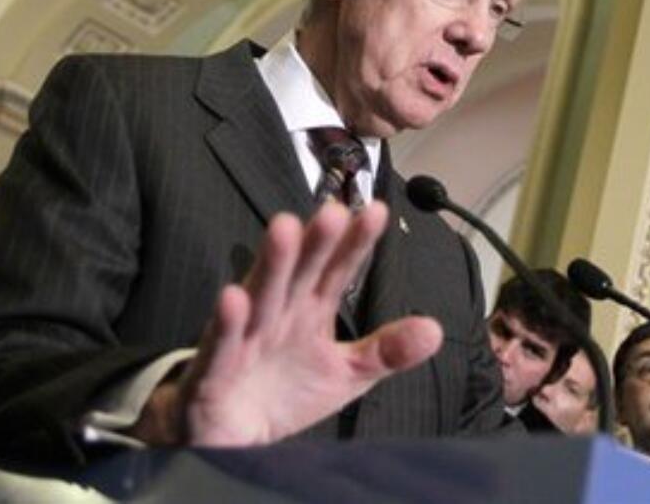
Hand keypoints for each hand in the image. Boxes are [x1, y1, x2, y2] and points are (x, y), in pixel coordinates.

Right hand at [153, 200, 442, 446]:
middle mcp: (278, 315)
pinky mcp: (214, 370)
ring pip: (261, 295)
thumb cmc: (285, 392)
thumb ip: (386, 350)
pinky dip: (227, 323)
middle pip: (300, 273)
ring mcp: (244, 338)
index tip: (376, 212)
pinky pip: (221, 344)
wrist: (228, 438)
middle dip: (315, 243)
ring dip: (273, 264)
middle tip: (333, 210)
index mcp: (310, 310)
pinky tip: (233, 298)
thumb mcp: (347, 374)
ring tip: (286, 228)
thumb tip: (435, 330)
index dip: (355, 244)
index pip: (337, 271)